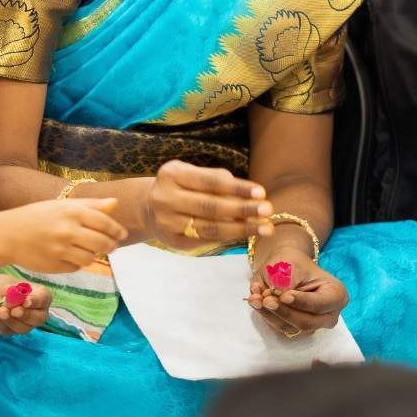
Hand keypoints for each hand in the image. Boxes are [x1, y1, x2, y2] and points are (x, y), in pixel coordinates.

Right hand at [0, 197, 126, 272]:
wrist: (8, 234)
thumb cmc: (38, 216)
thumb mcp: (62, 205)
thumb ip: (90, 205)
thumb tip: (115, 202)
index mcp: (72, 212)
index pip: (105, 223)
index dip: (117, 230)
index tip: (122, 234)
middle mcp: (68, 231)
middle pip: (103, 243)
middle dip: (110, 246)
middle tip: (111, 246)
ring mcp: (61, 250)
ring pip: (91, 258)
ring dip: (93, 255)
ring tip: (88, 250)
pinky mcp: (55, 266)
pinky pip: (76, 267)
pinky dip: (77, 263)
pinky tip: (70, 255)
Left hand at [0, 277, 51, 336]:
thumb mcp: (3, 284)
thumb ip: (9, 290)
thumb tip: (15, 295)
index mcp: (38, 294)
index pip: (44, 298)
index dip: (37, 301)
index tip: (26, 301)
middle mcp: (36, 311)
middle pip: (40, 318)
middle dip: (26, 315)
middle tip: (14, 311)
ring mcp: (24, 323)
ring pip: (24, 328)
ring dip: (10, 319)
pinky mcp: (10, 331)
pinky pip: (8, 330)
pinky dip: (0, 321)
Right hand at [143, 161, 272, 249]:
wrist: (149, 208)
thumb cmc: (182, 187)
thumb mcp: (193, 174)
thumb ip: (217, 180)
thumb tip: (249, 195)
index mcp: (172, 174)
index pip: (210, 182)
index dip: (237, 188)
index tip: (261, 192)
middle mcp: (164, 198)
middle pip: (210, 207)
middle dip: (243, 209)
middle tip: (267, 211)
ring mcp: (166, 222)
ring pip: (209, 228)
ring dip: (241, 229)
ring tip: (264, 228)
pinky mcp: (172, 242)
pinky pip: (205, 240)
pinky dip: (228, 238)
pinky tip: (245, 235)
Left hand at [246, 256, 348, 336]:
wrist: (287, 265)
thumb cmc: (294, 262)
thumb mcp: (290, 264)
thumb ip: (283, 281)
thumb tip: (271, 296)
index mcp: (336, 294)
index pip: (319, 304)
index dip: (301, 302)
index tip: (284, 296)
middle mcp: (328, 315)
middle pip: (307, 322)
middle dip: (284, 312)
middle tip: (266, 300)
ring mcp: (313, 325)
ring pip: (292, 328)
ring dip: (271, 315)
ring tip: (255, 299)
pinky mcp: (297, 329)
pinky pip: (281, 328)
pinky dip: (267, 316)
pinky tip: (256, 303)